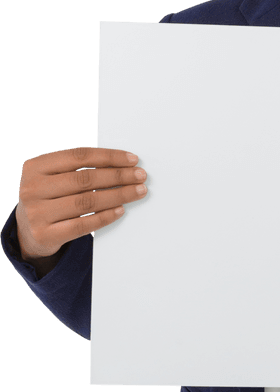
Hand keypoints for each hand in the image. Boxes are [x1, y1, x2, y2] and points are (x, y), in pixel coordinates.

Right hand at [16, 146, 147, 260]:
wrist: (27, 231)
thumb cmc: (48, 198)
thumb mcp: (53, 177)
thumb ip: (78, 168)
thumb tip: (121, 164)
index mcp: (35, 167)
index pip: (79, 156)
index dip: (109, 157)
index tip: (132, 159)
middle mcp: (33, 188)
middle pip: (85, 179)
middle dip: (118, 176)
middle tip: (140, 176)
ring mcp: (37, 213)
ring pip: (87, 201)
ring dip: (118, 195)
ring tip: (137, 191)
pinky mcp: (46, 235)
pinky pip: (83, 225)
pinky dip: (105, 216)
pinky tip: (120, 210)